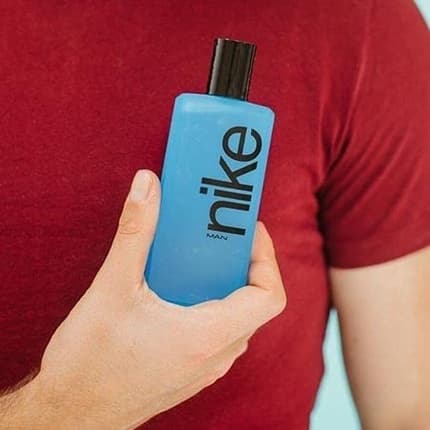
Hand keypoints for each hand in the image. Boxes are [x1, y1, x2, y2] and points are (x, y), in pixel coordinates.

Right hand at [26, 169, 286, 429]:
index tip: (248, 232)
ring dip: (225, 285)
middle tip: (221, 235)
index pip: (269, 296)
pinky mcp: (189, 371)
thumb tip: (147, 186)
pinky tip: (178, 291)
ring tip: (200, 257)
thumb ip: (134, 232)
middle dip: (243, 263)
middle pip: (253, 303)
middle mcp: (215, 356)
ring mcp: (204, 367)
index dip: (267, 258)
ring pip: (236, 318)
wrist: (68, 417)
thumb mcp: (111, 289)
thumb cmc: (89, 363)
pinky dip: (210, 305)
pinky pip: (217, 332)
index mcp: (208, 336)